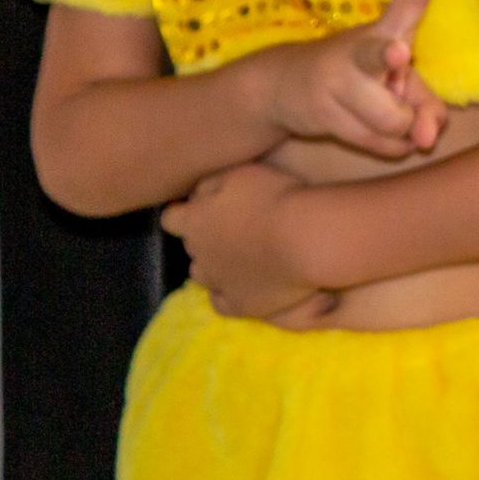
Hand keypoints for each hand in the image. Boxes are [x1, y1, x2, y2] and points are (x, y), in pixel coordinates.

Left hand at [163, 163, 334, 321]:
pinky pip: (222, 303)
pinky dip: (229, 294)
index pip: (171, 219)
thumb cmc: (275, 198)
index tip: (204, 209)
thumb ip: (210, 185)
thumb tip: (196, 196)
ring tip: (242, 257)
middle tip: (236, 229)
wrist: (307, 238)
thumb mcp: (238, 175)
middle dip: (206, 237)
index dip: (185, 213)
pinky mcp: (240, 304)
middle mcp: (198, 253)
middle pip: (191, 246)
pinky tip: (243, 286)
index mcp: (194, 220)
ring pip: (202, 275)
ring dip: (215, 265)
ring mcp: (217, 282)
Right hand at [249, 0, 454, 160]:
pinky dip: (390, 146)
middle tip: (397, 53)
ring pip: (393, 121)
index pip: (408, 1)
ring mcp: (337, 82)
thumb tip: (424, 140)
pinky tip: (377, 132)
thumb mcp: (399, 83)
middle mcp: (359, 51)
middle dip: (387, 57)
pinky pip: (379, 143)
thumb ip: (428, 108)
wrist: (283, 87)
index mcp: (384, 30)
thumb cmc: (360, 78)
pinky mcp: (323, 114)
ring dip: (401, 130)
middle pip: (377, 56)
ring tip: (387, 116)